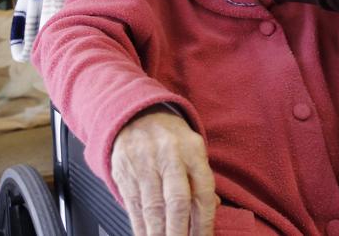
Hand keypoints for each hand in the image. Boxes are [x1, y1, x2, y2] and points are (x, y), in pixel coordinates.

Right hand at [111, 107, 217, 235]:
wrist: (135, 114)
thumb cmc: (170, 137)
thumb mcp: (193, 148)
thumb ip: (201, 178)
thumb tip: (214, 208)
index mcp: (192, 150)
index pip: (202, 192)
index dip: (204, 222)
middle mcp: (168, 156)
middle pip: (177, 202)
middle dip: (180, 232)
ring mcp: (144, 164)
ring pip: (153, 208)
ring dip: (159, 234)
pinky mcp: (125, 172)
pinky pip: (133, 206)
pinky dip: (140, 227)